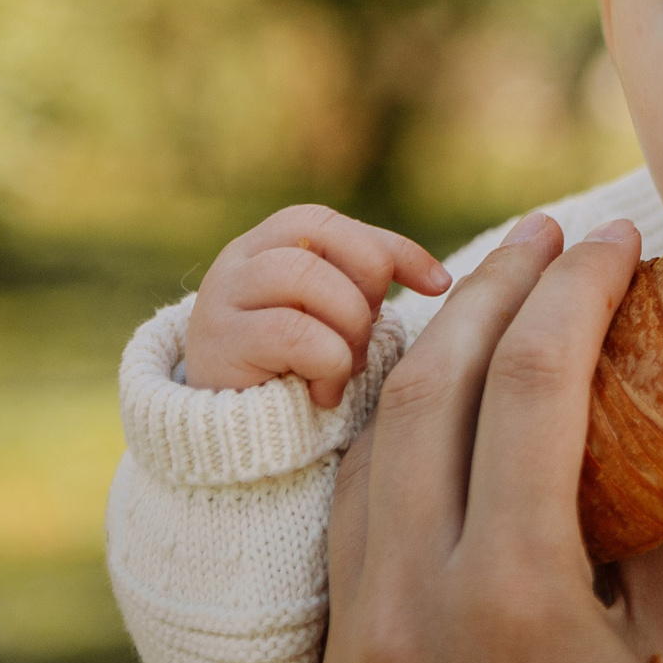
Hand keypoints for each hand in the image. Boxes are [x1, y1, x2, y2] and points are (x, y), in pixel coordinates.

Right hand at [186, 205, 450, 408]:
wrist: (238, 438)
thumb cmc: (303, 368)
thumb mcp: (342, 316)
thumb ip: (372, 284)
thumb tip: (444, 279)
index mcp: (273, 243)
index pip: (338, 224)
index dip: (394, 249)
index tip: (439, 285)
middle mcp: (241, 259)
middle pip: (325, 237)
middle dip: (366, 288)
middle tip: (367, 338)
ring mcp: (222, 298)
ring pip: (307, 277)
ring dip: (348, 325)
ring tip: (347, 366)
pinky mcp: (218, 345)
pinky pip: (293, 332)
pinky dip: (327, 363)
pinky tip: (325, 393)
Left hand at [311, 215, 662, 662]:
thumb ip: (654, 539)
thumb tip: (644, 437)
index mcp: (514, 599)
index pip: (534, 389)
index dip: (573, 293)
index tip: (609, 240)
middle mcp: (412, 612)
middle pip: (429, 395)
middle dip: (490, 291)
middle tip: (543, 237)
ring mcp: (357, 652)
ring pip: (368, 460)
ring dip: (429, 365)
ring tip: (487, 306)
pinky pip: (349, 542)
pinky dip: (392, 461)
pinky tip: (437, 426)